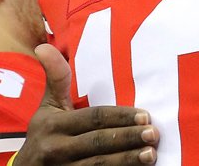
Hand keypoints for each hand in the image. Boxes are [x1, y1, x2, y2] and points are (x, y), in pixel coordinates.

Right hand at [13, 44, 158, 164]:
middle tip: (154, 134)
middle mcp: (55, 149)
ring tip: (151, 154)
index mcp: (53, 125)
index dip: (120, 116)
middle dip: (128, 138)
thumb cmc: (44, 134)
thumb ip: (56, 79)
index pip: (93, 118)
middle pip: (98, 142)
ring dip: (127, 160)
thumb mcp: (48, 108)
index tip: (146, 115)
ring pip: (98, 164)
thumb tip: (44, 46)